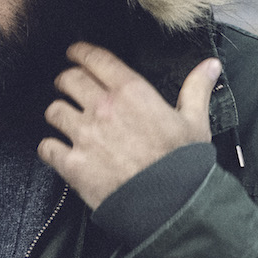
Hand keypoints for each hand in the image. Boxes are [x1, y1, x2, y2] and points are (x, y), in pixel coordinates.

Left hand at [38, 42, 220, 209]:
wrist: (171, 205)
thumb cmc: (184, 164)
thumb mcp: (195, 121)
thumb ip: (197, 89)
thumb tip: (211, 65)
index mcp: (131, 93)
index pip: (96, 59)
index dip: (80, 52)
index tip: (74, 52)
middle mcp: (103, 108)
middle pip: (68, 80)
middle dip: (65, 80)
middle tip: (67, 86)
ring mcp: (85, 135)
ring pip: (54, 111)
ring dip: (57, 113)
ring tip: (63, 118)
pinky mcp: (73, 164)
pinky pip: (47, 147)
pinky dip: (49, 148)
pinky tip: (56, 150)